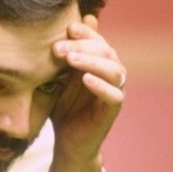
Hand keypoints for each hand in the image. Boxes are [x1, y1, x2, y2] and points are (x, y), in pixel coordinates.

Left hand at [49, 16, 125, 171]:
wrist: (68, 143)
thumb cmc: (63, 108)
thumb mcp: (58, 80)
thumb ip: (62, 59)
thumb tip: (58, 32)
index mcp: (99, 64)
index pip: (98, 41)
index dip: (85, 34)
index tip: (67, 28)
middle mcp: (111, 75)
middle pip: (106, 52)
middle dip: (83, 46)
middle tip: (59, 47)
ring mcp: (114, 91)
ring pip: (113, 70)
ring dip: (92, 62)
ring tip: (71, 60)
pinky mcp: (112, 110)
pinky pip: (113, 95)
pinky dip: (101, 86)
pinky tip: (86, 80)